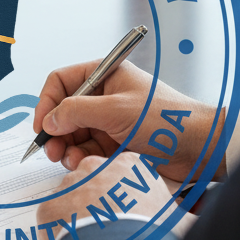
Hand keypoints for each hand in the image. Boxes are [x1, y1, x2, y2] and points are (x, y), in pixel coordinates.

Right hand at [32, 59, 225, 182]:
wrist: (198, 148)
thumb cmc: (166, 119)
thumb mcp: (116, 110)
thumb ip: (77, 112)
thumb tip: (49, 120)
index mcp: (106, 75)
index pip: (62, 81)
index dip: (47, 102)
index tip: (41, 125)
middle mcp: (105, 96)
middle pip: (64, 111)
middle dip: (55, 131)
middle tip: (50, 149)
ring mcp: (109, 121)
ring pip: (73, 134)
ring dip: (67, 148)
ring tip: (70, 159)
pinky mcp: (114, 144)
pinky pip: (87, 150)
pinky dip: (81, 158)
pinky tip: (84, 164)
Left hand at [36, 153, 196, 239]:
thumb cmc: (149, 237)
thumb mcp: (179, 222)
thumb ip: (184, 215)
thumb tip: (198, 218)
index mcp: (129, 166)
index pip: (124, 173)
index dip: (127, 195)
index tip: (130, 211)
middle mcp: (96, 168)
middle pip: (95, 181)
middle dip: (101, 202)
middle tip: (111, 228)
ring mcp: (70, 185)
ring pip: (72, 198)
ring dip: (79, 216)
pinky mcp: (49, 207)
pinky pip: (53, 217)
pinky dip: (60, 231)